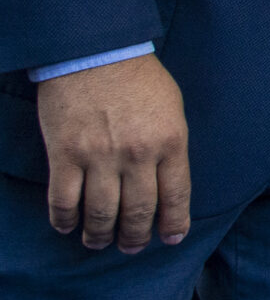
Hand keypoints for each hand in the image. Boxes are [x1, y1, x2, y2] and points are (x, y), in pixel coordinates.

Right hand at [37, 54, 189, 252]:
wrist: (96, 52)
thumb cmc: (139, 78)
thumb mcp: (172, 109)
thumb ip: (172, 146)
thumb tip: (168, 182)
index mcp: (171, 142)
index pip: (176, 196)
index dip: (173, 225)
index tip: (170, 239)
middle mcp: (138, 155)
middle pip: (138, 212)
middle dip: (134, 237)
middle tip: (130, 247)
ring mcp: (100, 157)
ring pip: (100, 214)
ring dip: (100, 235)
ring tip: (99, 241)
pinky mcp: (65, 155)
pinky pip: (63, 201)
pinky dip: (64, 220)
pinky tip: (68, 225)